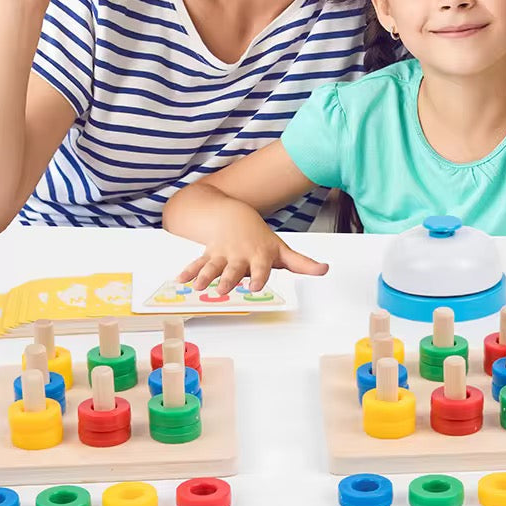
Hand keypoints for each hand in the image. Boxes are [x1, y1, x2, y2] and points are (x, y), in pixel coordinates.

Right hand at [176, 220, 328, 294]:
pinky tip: (180, 281)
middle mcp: (240, 256)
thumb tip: (325, 269)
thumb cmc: (261, 239)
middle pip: (234, 270)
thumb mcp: (281, 250)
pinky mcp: (208, 254)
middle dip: (229, 279)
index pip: (261, 268)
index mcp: (258, 256)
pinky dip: (188, 271)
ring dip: (205, 276)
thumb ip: (301, 263)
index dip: (259, 276)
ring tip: (198, 287)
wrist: (235, 216)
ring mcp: (222, 255)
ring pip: (213, 266)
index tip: (257, 286)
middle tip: (224, 289)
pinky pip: (196, 263)